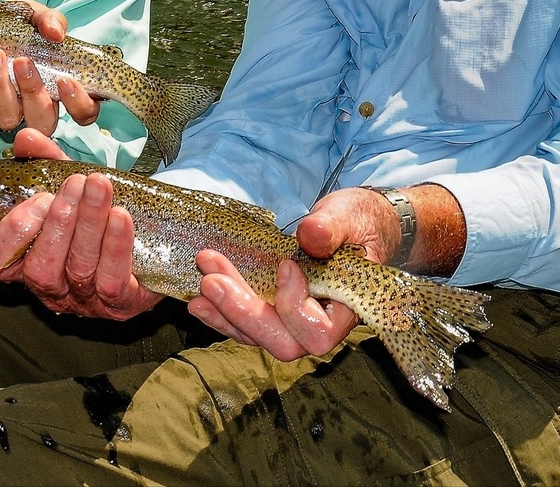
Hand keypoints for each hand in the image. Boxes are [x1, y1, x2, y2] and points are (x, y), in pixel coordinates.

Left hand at [0, 0, 101, 133]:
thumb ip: (49, 20)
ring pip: (7, 117)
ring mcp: (6, 108)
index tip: (65, 80)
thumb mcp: (35, 15)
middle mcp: (35, 104)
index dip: (79, 103)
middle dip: (33, 93)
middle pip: (44, 120)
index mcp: (61, 87)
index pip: (84, 111)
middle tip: (22, 62)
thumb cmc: (18, 24)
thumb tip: (55, 33)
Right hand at [0, 129, 161, 320]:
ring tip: (98, 186)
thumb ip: (45, 162)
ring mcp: (85, 301)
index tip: (37, 199)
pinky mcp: (121, 304)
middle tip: (75, 184)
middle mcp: (51, 288)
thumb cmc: (97, 214)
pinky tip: (121, 216)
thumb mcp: (69, 186)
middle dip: (57, 223)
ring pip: (78, 269)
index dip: (9, 235)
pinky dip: (115, 246)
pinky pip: (113, 280)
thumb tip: (25, 138)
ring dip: (88, 224)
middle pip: (40, 267)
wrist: (155, 239)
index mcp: (27, 261)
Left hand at [186, 188, 385, 359]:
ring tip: (202, 284)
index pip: (317, 331)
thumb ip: (331, 228)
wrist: (355, 225)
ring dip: (226, 311)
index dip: (295, 306)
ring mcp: (294, 322)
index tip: (286, 265)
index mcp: (347, 310)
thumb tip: (310, 235)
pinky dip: (222, 312)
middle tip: (212, 281)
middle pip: (281, 341)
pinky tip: (200, 299)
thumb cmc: (359, 223)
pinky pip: (248, 324)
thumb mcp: (349, 217)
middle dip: (243, 312)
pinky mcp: (275, 312)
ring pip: (258, 335)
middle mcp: (320, 325)